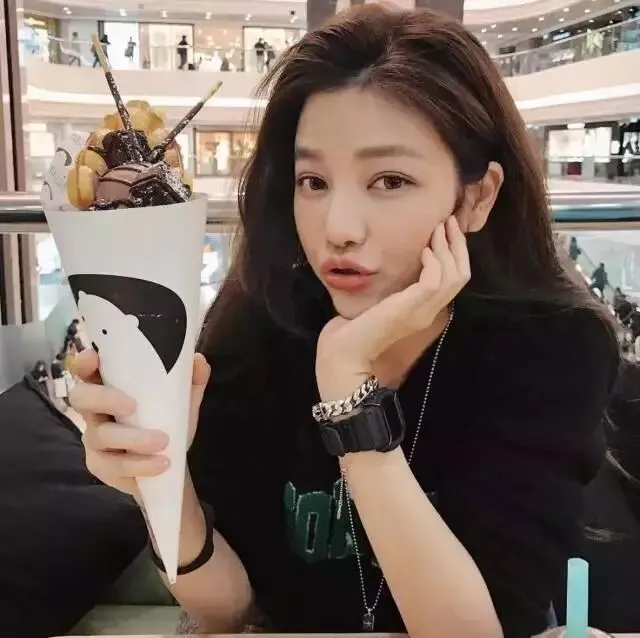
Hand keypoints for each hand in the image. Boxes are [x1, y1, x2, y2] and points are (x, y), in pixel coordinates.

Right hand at [69, 349, 209, 497]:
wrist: (169, 463)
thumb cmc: (165, 421)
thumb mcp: (182, 400)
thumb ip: (191, 381)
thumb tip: (199, 360)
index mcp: (109, 387)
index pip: (87, 369)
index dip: (84, 363)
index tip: (92, 357)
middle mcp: (95, 411)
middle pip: (81, 398)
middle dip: (104, 399)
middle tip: (132, 405)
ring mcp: (95, 439)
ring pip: (101, 436)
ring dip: (133, 439)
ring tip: (163, 441)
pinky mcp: (102, 466)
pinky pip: (114, 466)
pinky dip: (140, 465)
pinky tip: (161, 464)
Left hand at [316, 217, 468, 398]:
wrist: (343, 354)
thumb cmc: (353, 331)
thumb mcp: (378, 304)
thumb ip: (391, 290)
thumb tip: (392, 268)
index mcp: (423, 311)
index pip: (454, 281)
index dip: (455, 254)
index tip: (445, 230)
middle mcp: (428, 312)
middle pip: (461, 275)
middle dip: (458, 245)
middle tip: (449, 221)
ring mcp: (422, 311)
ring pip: (455, 276)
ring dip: (448, 248)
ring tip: (438, 229)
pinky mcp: (411, 308)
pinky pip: (436, 281)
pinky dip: (434, 261)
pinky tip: (424, 250)